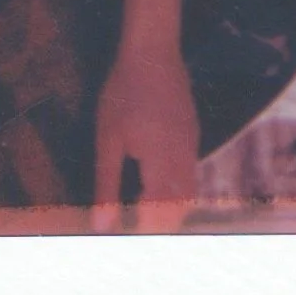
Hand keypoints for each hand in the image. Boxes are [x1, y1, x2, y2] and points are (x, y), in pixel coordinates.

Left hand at [91, 37, 200, 233]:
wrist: (153, 52)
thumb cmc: (123, 94)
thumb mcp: (107, 140)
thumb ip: (107, 185)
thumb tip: (102, 225)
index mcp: (161, 164)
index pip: (160, 215)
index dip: (146, 231)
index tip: (128, 241)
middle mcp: (183, 160)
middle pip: (180, 208)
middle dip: (161, 225)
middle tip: (137, 232)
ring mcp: (192, 146)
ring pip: (190, 192)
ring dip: (171, 209)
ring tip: (146, 215)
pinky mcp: (193, 135)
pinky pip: (192, 173)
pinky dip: (178, 190)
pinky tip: (159, 186)